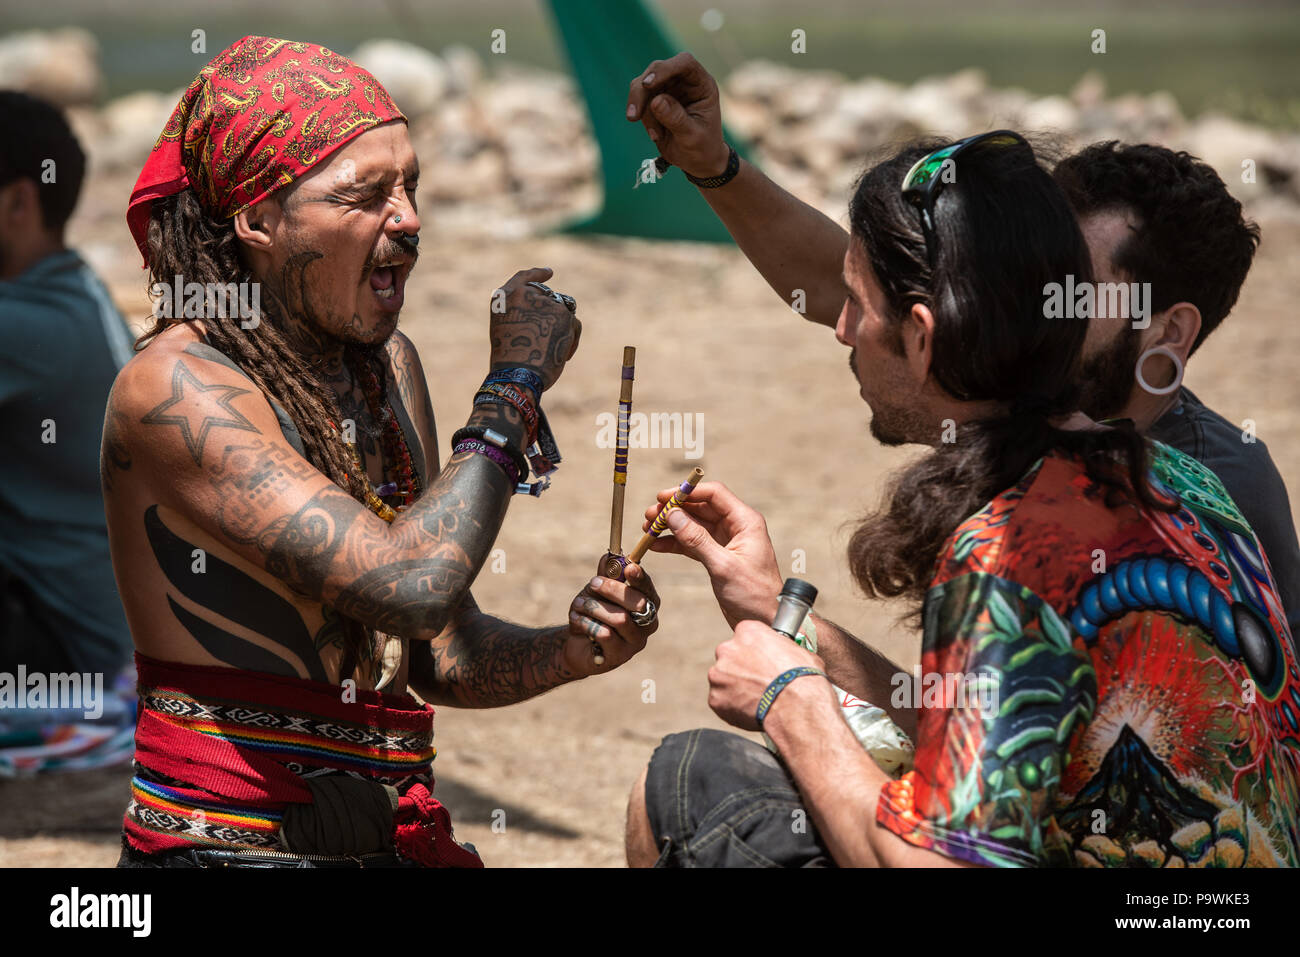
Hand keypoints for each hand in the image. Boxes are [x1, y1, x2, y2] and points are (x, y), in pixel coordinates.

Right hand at [489, 267, 581, 391]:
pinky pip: (574, 324)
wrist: (517, 375)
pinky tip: (563, 356)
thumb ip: (525, 315)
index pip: (524, 278)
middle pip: (549, 298)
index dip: (538, 274)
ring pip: (564, 312)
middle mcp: (524, 294)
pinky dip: (572, 340)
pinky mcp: (563, 314)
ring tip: (550, 352)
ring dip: (563, 331)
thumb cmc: (511, 361)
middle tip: (549, 338)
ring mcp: (545, 302)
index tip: (549, 272)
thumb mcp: (508, 331)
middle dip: (554, 316)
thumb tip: (556, 312)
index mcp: (504, 297)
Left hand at [565, 561, 660, 674]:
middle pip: (638, 603)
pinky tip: (576, 620)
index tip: (629, 567)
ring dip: (594, 607)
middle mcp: (647, 624)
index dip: (640, 578)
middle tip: (592, 583)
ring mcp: (635, 643)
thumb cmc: (594, 614)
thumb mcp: (597, 592)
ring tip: (578, 604)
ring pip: (620, 619)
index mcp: (647, 604)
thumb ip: (605, 575)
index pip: (648, 590)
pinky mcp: (619, 656)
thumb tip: (609, 556)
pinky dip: (587, 623)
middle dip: (612, 589)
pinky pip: (605, 635)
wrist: (577, 644)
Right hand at [626, 52, 729, 179]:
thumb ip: (676, 118)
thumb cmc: (703, 148)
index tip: (648, 84)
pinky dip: (642, 117)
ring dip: (641, 108)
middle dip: (642, 92)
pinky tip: (655, 135)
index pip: (684, 63)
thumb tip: (655, 101)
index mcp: (702, 84)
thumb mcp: (692, 136)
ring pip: (643, 85)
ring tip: (655, 135)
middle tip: (634, 116)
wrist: (698, 162)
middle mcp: (685, 81)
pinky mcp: (655, 99)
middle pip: (656, 71)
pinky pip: (640, 101)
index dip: (664, 69)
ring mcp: (669, 89)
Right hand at [644, 481, 782, 629]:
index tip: (662, 498)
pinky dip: (675, 543)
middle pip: (700, 507)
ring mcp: (726, 541)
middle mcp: (736, 526)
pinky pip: (692, 543)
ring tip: (647, 529)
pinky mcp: (717, 556)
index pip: (714, 494)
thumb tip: (672, 516)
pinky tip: (656, 545)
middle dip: (674, 509)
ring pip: (693, 525)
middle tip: (649, 515)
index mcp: (745, 521)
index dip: (687, 492)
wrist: (766, 621)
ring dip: (671, 525)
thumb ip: (696, 540)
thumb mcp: (723, 566)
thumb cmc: (753, 594)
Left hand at [709, 620, 828, 730]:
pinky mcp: (715, 698)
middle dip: (740, 670)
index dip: (753, 652)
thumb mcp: (798, 651)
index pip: (744, 637)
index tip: (761, 663)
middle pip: (730, 658)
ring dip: (735, 689)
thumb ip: (780, 649)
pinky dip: (733, 708)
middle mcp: (728, 649)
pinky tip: (751, 712)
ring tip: (757, 701)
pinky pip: (721, 703)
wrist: (796, 707)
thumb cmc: (802, 679)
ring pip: (723, 681)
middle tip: (758, 683)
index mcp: (748, 631)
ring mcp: (719, 674)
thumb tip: (785, 655)